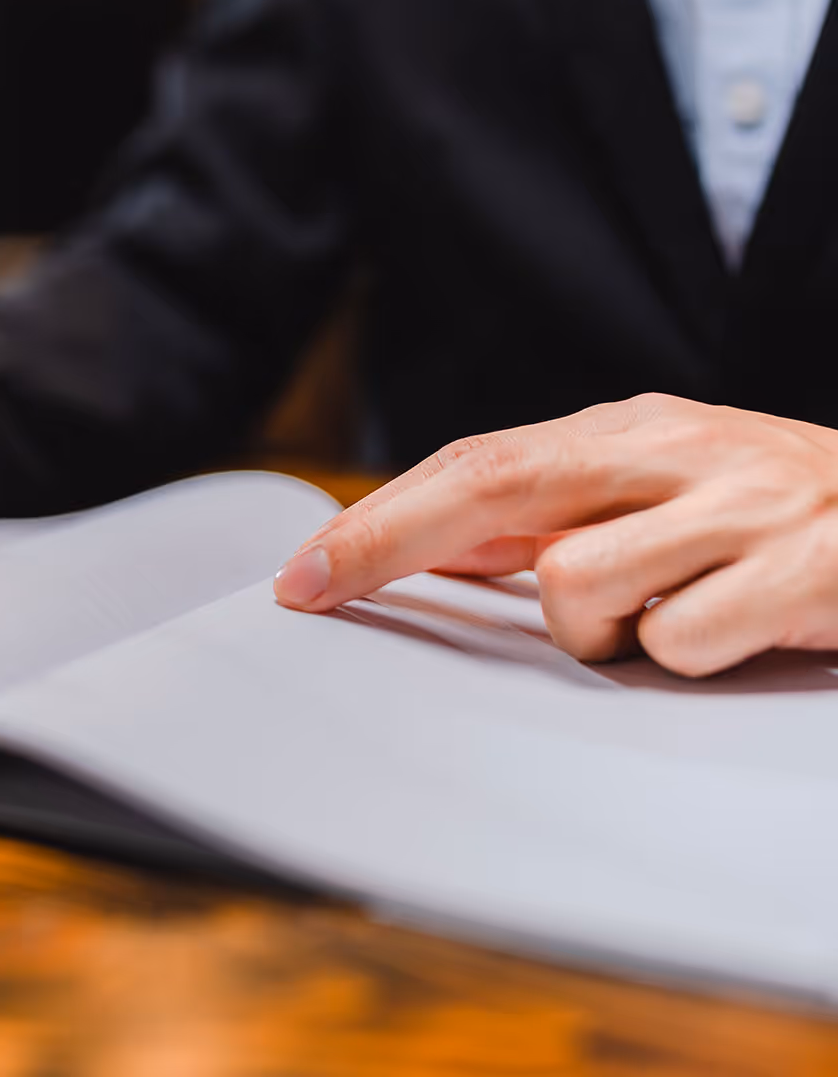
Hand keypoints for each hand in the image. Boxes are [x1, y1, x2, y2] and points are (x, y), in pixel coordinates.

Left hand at [272, 394, 837, 675]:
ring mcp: (740, 508)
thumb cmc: (788, 516)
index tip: (302, 572)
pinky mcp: (803, 574)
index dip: (379, 517)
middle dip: (383, 541)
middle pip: (491, 485)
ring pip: (577, 584)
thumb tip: (441, 549)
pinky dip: (683, 659)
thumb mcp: (668, 492)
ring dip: (594, 631)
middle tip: (311, 590)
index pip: (475, 463)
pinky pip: (678, 642)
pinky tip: (734, 635)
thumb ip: (559, 516)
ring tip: (666, 621)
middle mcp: (678, 452)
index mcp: (635, 431)